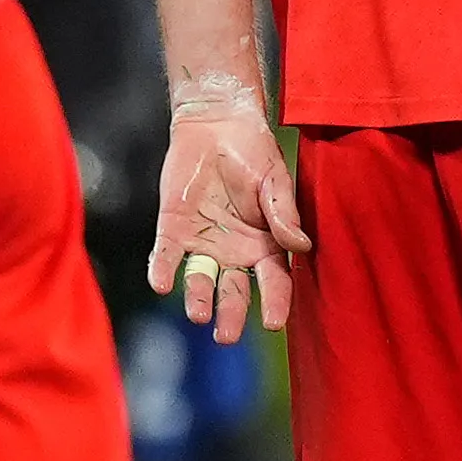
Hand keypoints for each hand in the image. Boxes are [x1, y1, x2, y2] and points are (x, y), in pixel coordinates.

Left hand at [150, 75, 308, 343]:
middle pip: (234, 291)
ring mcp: (203, 242)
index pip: (274, 280)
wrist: (217, 124)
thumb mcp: (274, 180)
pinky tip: (160, 283)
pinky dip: (162, 269)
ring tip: (198, 314)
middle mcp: (234, 251)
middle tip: (226, 336)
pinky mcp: (174, 228)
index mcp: (265, 243)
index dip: (276, 302)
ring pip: (200, 279)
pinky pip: (166, 255)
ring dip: (198, 297)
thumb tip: (300, 246)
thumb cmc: (253, 152)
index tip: (275, 323)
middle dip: (231, 314)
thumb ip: (283, 213)